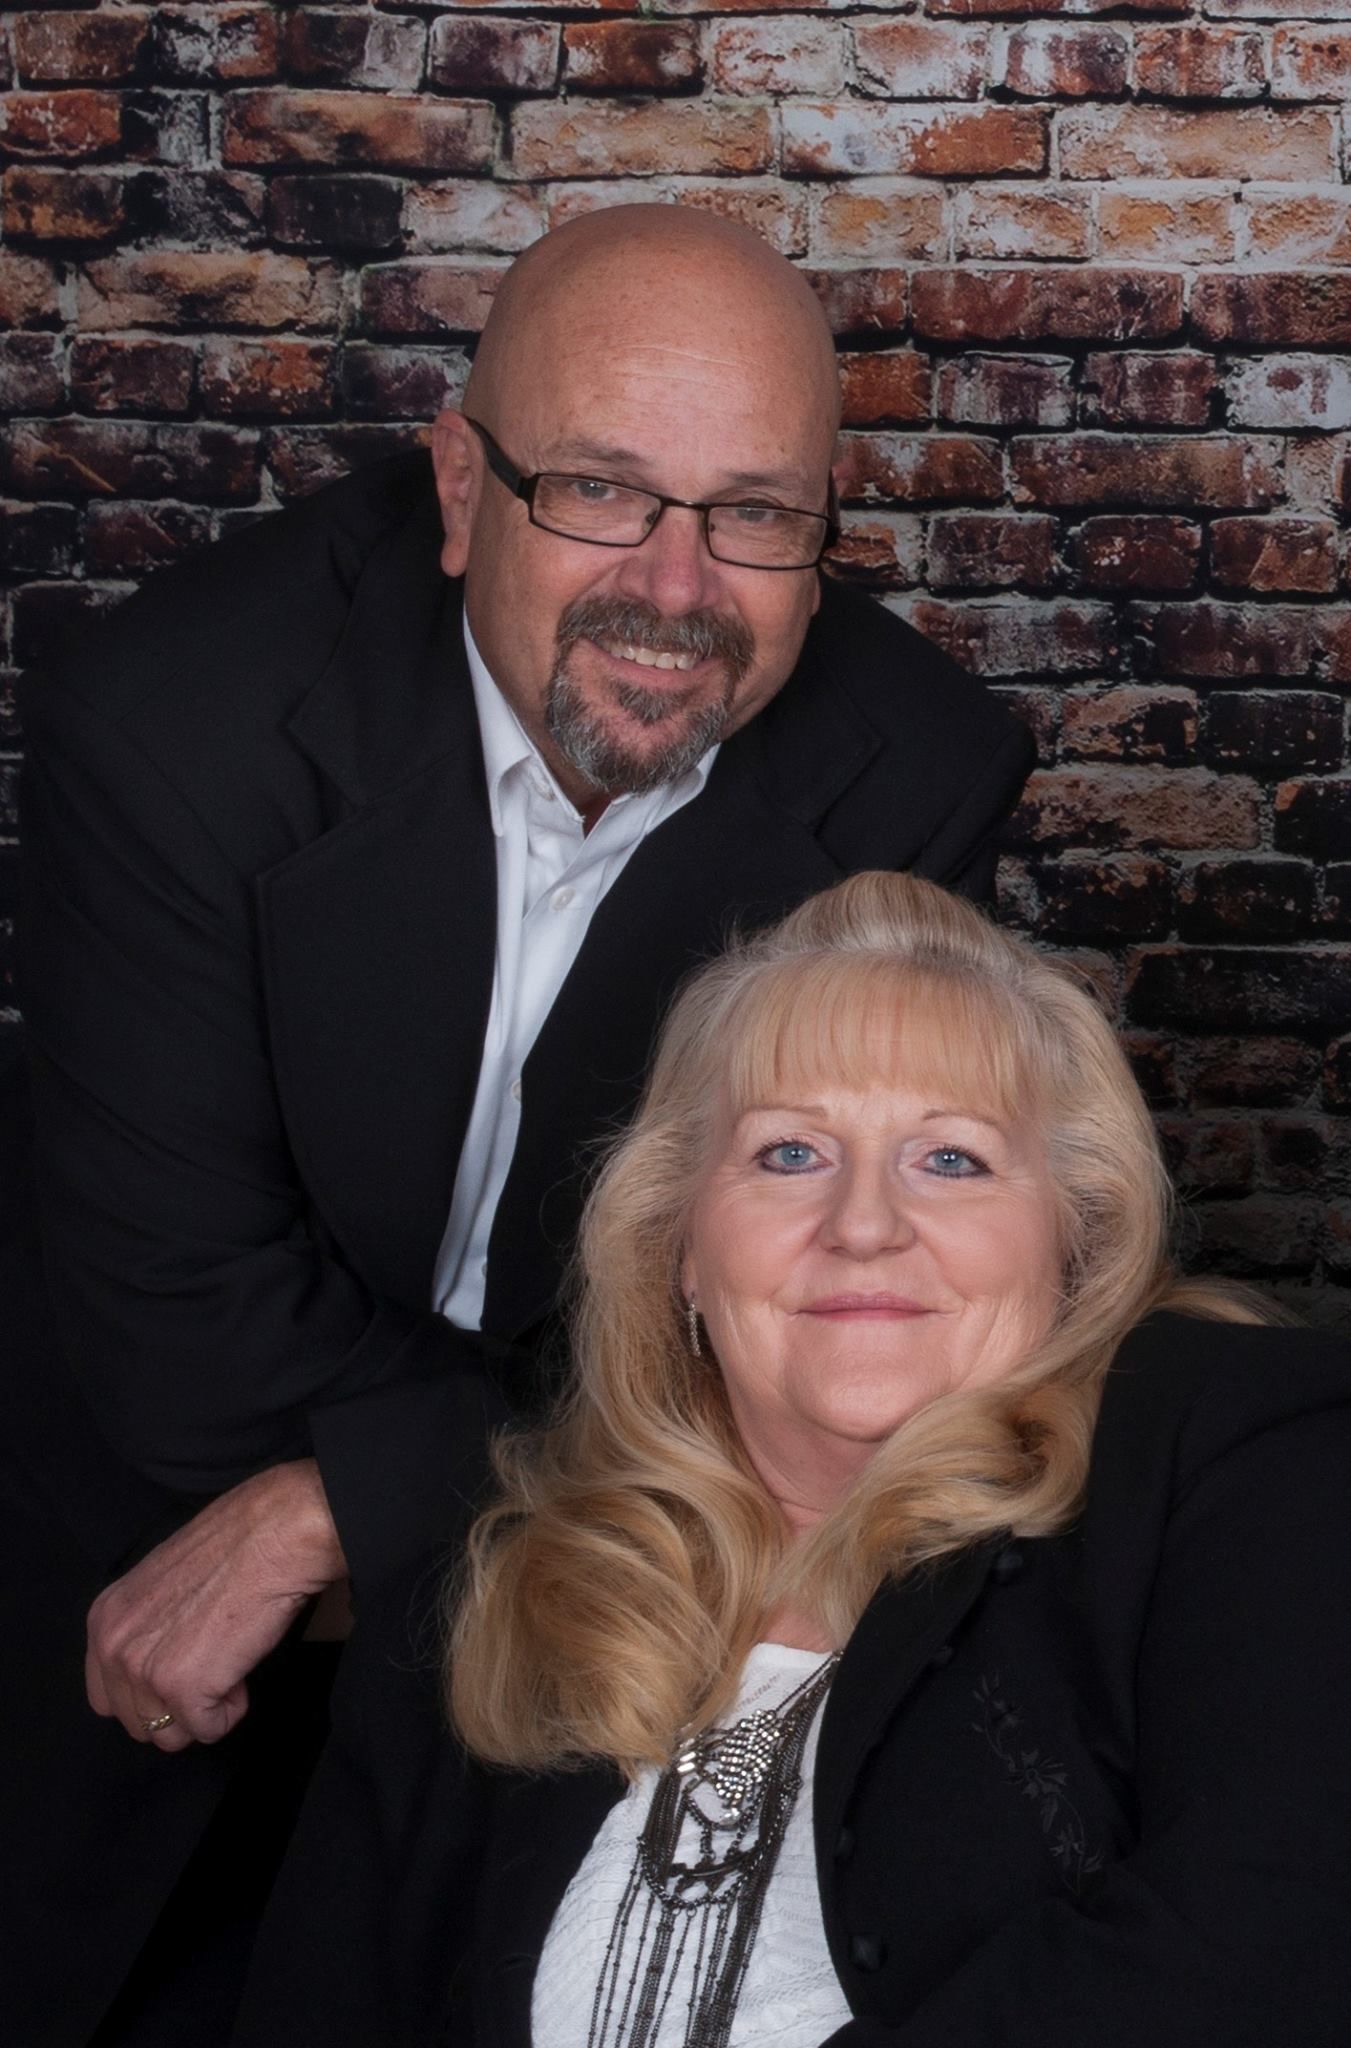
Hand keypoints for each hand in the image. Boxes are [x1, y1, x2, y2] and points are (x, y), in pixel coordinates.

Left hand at [86, 1458, 346, 1750]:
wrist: (275, 1536)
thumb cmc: (235, 1546)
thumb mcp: (162, 1583)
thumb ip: (145, 1627)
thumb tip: (160, 1665)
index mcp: (104, 1619)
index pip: (108, 1696)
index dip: (152, 1694)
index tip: (187, 1667)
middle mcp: (113, 1647)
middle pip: (137, 1723)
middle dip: (178, 1706)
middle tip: (214, 1661)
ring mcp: (144, 1671)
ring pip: (169, 1735)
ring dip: (205, 1709)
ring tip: (228, 1662)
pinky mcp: (183, 1690)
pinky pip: (207, 1731)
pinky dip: (232, 1710)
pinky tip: (241, 1668)